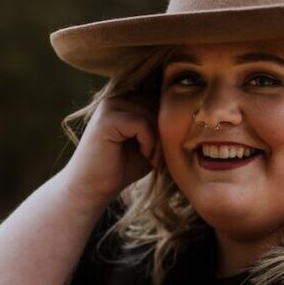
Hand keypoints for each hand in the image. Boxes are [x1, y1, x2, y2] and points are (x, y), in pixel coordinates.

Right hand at [61, 91, 163, 208]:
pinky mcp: (106, 119)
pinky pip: (141, 123)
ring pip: (152, 113)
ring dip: (160, 141)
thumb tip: (191, 116)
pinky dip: (149, 142)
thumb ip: (163, 127)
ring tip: (154, 160)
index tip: (166, 151)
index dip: (169, 124)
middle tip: (161, 159)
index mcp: (128, 98)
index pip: (161, 98)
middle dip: (166, 133)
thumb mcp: (150, 144)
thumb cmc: (123, 167)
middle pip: (159, 104)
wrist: (92, 187)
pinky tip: (145, 156)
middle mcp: (118, 96)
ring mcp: (110, 105)